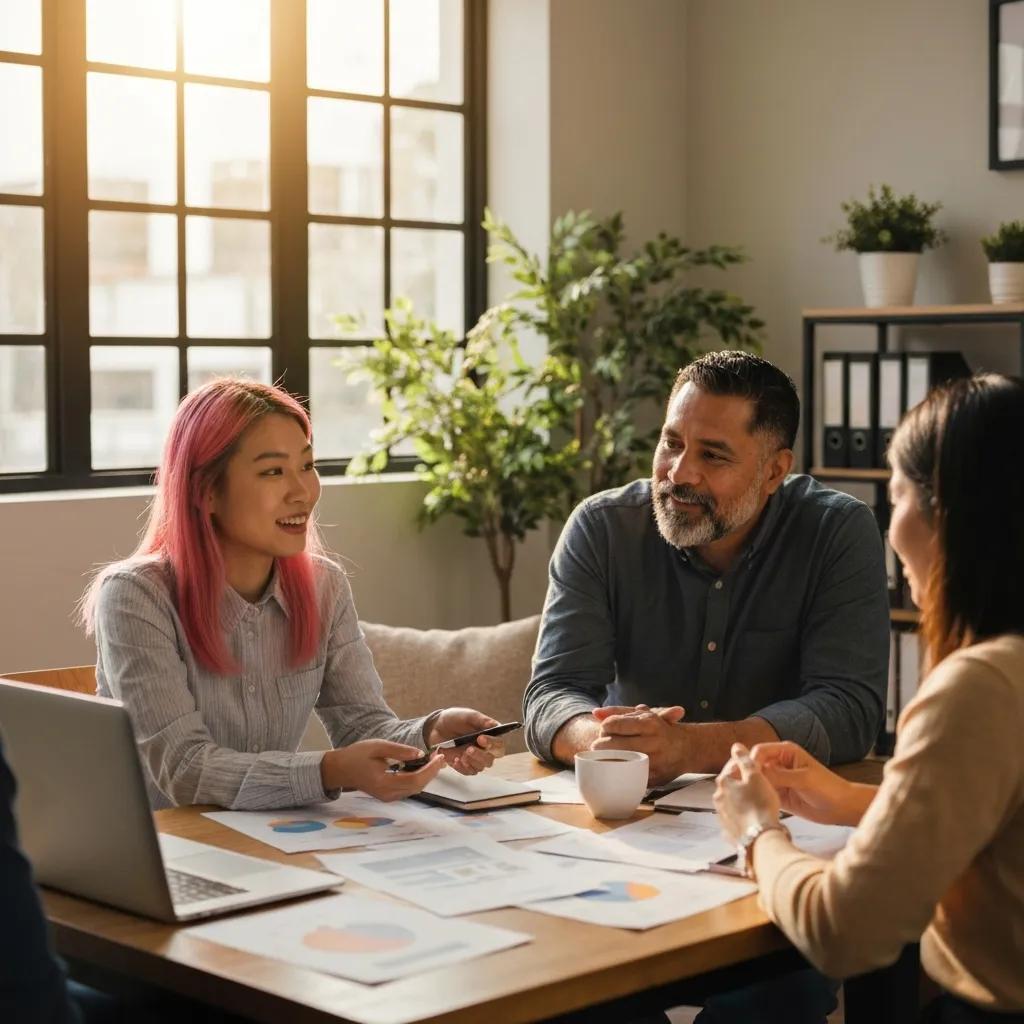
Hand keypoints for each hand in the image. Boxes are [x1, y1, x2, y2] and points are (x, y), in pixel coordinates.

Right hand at [320, 740, 444, 800]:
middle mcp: (388, 794)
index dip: (430, 769)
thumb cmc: (357, 755)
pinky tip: (423, 766)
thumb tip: (420, 754)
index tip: (440, 756)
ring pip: (415, 789)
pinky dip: (419, 778)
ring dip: (427, 775)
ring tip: (434, 759)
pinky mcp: (389, 795)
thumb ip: (399, 751)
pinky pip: (409, 788)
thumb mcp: (378, 746)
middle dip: (432, 772)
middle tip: (440, 755)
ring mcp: (388, 797)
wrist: (340, 769)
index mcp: (384, 783)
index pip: (415, 780)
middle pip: (418, 787)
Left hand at [427, 707, 501, 774]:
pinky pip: (469, 772)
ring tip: (461, 755)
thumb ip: (481, 720)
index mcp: (489, 735)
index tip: (480, 738)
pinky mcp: (465, 765)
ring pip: (481, 767)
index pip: (498, 744)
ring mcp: (475, 758)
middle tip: (469, 749)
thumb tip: (494, 725)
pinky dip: (463, 768)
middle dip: (480, 755)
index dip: (492, 743)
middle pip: (490, 759)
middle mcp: (485, 748)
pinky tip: (456, 760)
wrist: (437, 727)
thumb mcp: (467, 716)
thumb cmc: (455, 719)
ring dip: (472, 762)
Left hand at [591, 704, 685, 784]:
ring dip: (607, 760)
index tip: (604, 729)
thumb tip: (595, 713)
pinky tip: (614, 768)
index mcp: (650, 723)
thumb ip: (619, 712)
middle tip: (597, 744)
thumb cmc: (660, 729)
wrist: (687, 749)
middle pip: (614, 744)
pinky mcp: (655, 778)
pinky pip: (630, 777)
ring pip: (620, 762)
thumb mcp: (644, 715)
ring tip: (603, 756)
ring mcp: (655, 762)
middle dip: (601, 744)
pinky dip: (620, 773)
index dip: (604, 726)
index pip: (615, 724)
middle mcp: (654, 742)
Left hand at [713, 743, 781, 844]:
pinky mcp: (729, 831)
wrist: (761, 838)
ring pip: (731, 802)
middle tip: (757, 782)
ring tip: (756, 801)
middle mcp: (718, 798)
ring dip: (741, 799)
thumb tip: (736, 747)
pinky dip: (741, 816)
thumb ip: (745, 760)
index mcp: (724, 782)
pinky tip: (752, 818)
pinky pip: (734, 819)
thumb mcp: (755, 777)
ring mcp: (722, 816)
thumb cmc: (760, 806)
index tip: (753, 763)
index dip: (743, 763)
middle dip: (741, 782)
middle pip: (730, 785)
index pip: (732, 766)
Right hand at [749, 740, 858, 825]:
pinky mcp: (778, 794)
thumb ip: (780, 775)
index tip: (746, 775)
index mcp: (785, 752)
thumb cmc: (828, 788)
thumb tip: (756, 773)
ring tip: (740, 798)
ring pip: (755, 780)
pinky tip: (749, 805)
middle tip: (736, 786)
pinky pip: (762, 793)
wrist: (842, 808)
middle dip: (745, 773)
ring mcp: (777, 779)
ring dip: (748, 786)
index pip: (760, 751)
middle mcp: (778, 763)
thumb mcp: (804, 779)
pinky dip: (755, 798)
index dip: (750, 761)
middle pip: (754, 764)